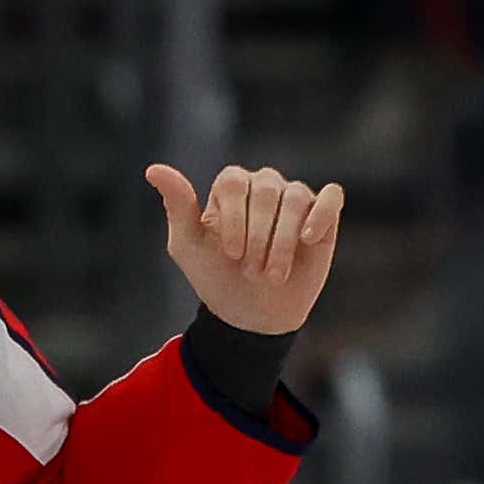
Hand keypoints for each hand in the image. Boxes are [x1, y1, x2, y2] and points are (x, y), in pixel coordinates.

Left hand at [146, 162, 344, 334]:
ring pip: (296, 198)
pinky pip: (331, 198)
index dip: (235, 218)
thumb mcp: (188, 246)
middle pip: (267, 190)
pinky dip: (321, 215)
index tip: (232, 256)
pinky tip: (308, 238)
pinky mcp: (324, 215)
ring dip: (283, 240)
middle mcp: (264, 185)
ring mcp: (296, 198)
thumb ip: (177, 206)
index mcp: (231, 186)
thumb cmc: (217, 277)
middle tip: (252, 273)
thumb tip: (152, 169)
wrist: (252, 313)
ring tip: (273, 274)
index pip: (234, 182)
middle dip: (259, 236)